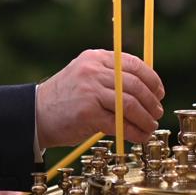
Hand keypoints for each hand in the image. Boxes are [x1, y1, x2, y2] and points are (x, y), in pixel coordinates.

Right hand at [35, 50, 164, 147]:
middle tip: (157, 112)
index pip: (133, 64)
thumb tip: (146, 88)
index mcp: (95, 58)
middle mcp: (93, 71)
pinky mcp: (88, 113)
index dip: (152, 79)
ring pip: (130, 103)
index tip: (159, 92)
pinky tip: (139, 136)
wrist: (36, 114)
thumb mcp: (86, 76)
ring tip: (150, 126)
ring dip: (145, 118)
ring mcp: (90, 91)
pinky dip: (134, 131)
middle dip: (151, 101)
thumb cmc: (66, 99)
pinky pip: (119, 123)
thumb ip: (111, 77)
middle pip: (135, 84)